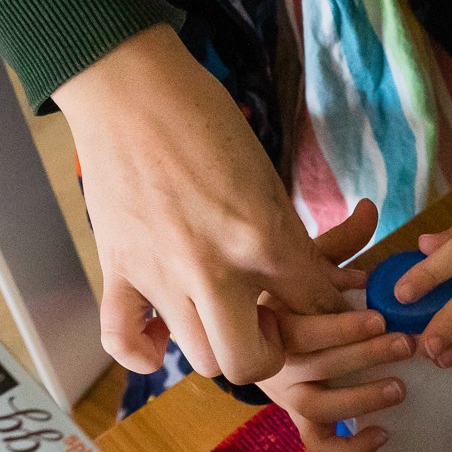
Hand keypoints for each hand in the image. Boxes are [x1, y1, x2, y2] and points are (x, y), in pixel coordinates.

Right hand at [54, 25, 343, 383]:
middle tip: (273, 324)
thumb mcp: (270, 182)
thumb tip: (313, 286)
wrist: (131, 89)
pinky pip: (124, 341)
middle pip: (251, 363)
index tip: (327, 302)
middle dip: (272, 354)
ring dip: (219, 346)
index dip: (332, 311)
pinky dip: (145, 352)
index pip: (316, 308)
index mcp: (263, 238)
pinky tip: (164, 337)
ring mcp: (160, 274)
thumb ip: (289, 240)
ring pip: (198, 359)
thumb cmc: (208, 123)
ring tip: (227, 318)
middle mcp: (212, 268)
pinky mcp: (118, 269)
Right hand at [256, 201, 414, 451]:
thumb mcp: (306, 262)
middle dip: (364, 356)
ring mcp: (285, 394)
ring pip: (317, 408)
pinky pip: (318, 446)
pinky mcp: (299, 418)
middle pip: (314, 368)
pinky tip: (383, 434)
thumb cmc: (288, 291)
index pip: (300, 330)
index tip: (378, 315)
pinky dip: (350, 450)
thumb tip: (372, 207)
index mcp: (271, 321)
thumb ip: (339, 242)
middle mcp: (274, 362)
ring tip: (401, 387)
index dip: (339, 327)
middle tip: (408, 343)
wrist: (250, 328)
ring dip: (360, 399)